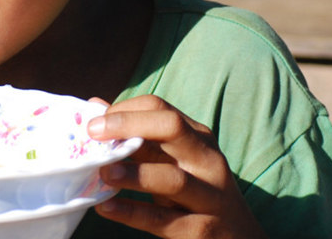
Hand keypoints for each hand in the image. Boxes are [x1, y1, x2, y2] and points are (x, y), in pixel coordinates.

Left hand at [87, 95, 267, 237]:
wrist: (238, 238)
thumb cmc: (195, 191)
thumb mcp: (173, 159)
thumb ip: (137, 135)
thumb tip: (95, 105)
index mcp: (198, 137)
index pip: (161, 109)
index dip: (124, 111)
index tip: (94, 122)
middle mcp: (208, 160)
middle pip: (171, 128)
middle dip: (128, 126)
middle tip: (92, 133)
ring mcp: (209, 196)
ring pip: (172, 178)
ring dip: (133, 173)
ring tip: (103, 172)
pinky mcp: (200, 229)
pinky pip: (162, 219)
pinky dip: (131, 212)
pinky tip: (106, 207)